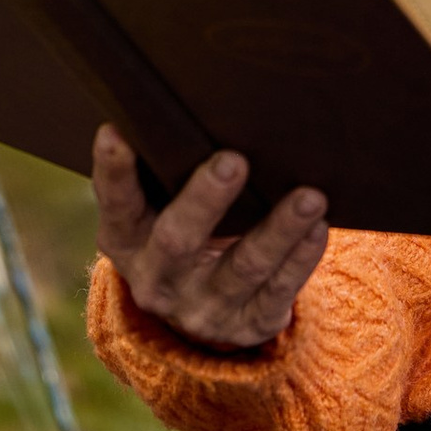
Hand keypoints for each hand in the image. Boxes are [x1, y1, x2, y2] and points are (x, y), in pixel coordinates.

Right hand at [91, 125, 327, 347]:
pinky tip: (317, 227)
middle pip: (177, 240)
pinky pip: (277, 292)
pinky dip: (300, 258)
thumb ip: (168, 174)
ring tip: (309, 197)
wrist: (204, 310)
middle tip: (233, 160)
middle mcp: (158, 280)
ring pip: (243, 268)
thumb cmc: (183, 230)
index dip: (113, 171)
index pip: (117, 204)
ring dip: (277, 230)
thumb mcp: (158, 213)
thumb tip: (203, 105)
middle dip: (205, 200)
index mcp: (127, 241)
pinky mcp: (247, 325)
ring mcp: (203, 308)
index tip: (115, 130)